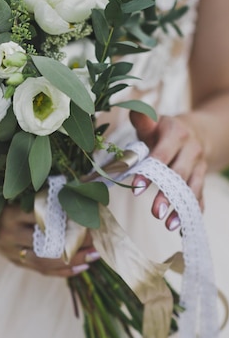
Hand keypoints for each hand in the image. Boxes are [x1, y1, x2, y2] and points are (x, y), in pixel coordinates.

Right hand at [0, 203, 99, 276]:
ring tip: (95, 255)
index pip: (44, 217)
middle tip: (97, 238)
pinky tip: (81, 267)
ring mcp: (12, 252)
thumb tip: (77, 187)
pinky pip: (41, 270)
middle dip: (76, 242)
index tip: (88, 215)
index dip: (68, 218)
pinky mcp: (15, 262)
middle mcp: (10, 235)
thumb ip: (40, 194)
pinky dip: (62, 271)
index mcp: (11, 214)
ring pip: (47, 260)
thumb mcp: (13, 194)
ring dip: (74, 259)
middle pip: (49, 242)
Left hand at [130, 110, 206, 229]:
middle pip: (178, 175)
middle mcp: (191, 150)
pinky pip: (200, 196)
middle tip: (154, 213)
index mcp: (176, 134)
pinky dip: (193, 212)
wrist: (198, 131)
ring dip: (181, 208)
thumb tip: (133, 109)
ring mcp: (199, 166)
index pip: (161, 155)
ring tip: (168, 225)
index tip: (135, 188)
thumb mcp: (155, 123)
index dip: (149, 172)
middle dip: (166, 194)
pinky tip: (183, 227)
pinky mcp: (202, 178)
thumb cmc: (164, 131)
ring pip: (192, 188)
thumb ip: (143, 120)